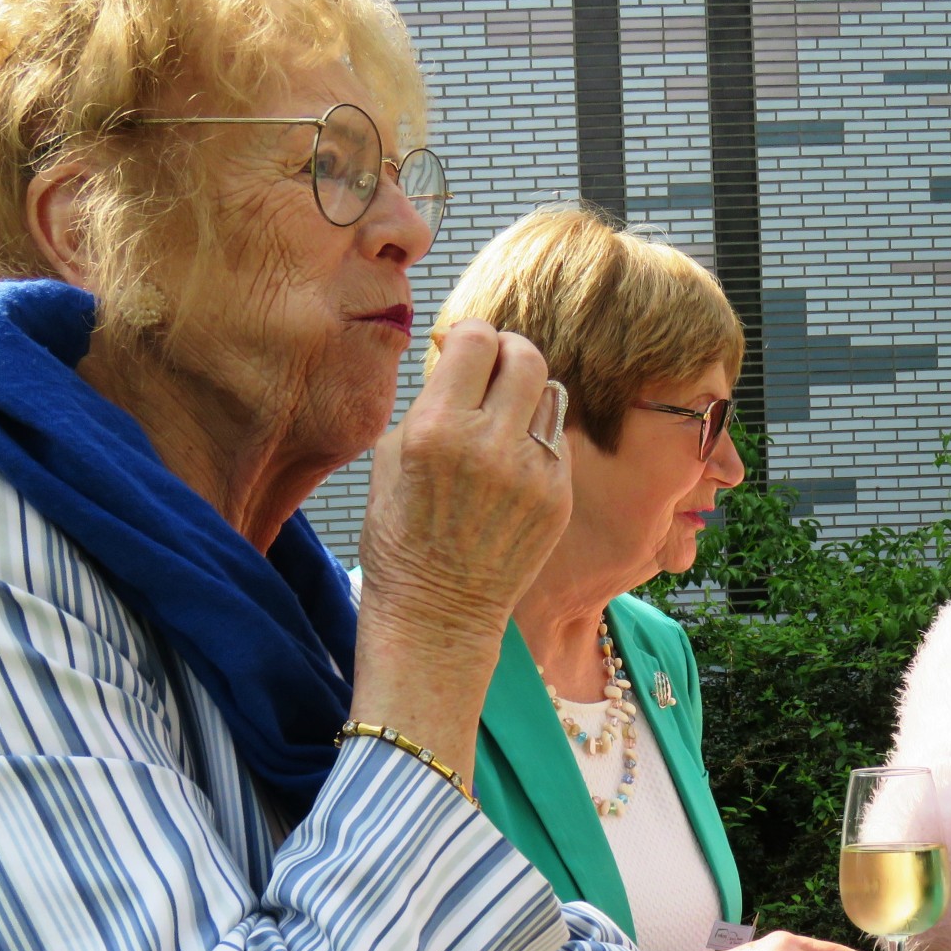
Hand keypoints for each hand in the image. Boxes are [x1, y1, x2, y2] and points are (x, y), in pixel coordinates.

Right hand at [349, 321, 571, 759]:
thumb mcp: (391, 456)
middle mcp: (491, 445)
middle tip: (492, 373)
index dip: (471, 338)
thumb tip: (460, 356)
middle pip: (528, 356)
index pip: (478, 339)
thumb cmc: (401, 534)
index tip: (462, 353)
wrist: (438, 612)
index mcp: (438, 429)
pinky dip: (536, 439)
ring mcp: (533, 473)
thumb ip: (430, 401)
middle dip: (508, 354)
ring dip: (526, 396)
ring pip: (549, 394)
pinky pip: (555, 440)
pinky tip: (511, 467)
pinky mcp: (559, 498)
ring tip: (501, 422)